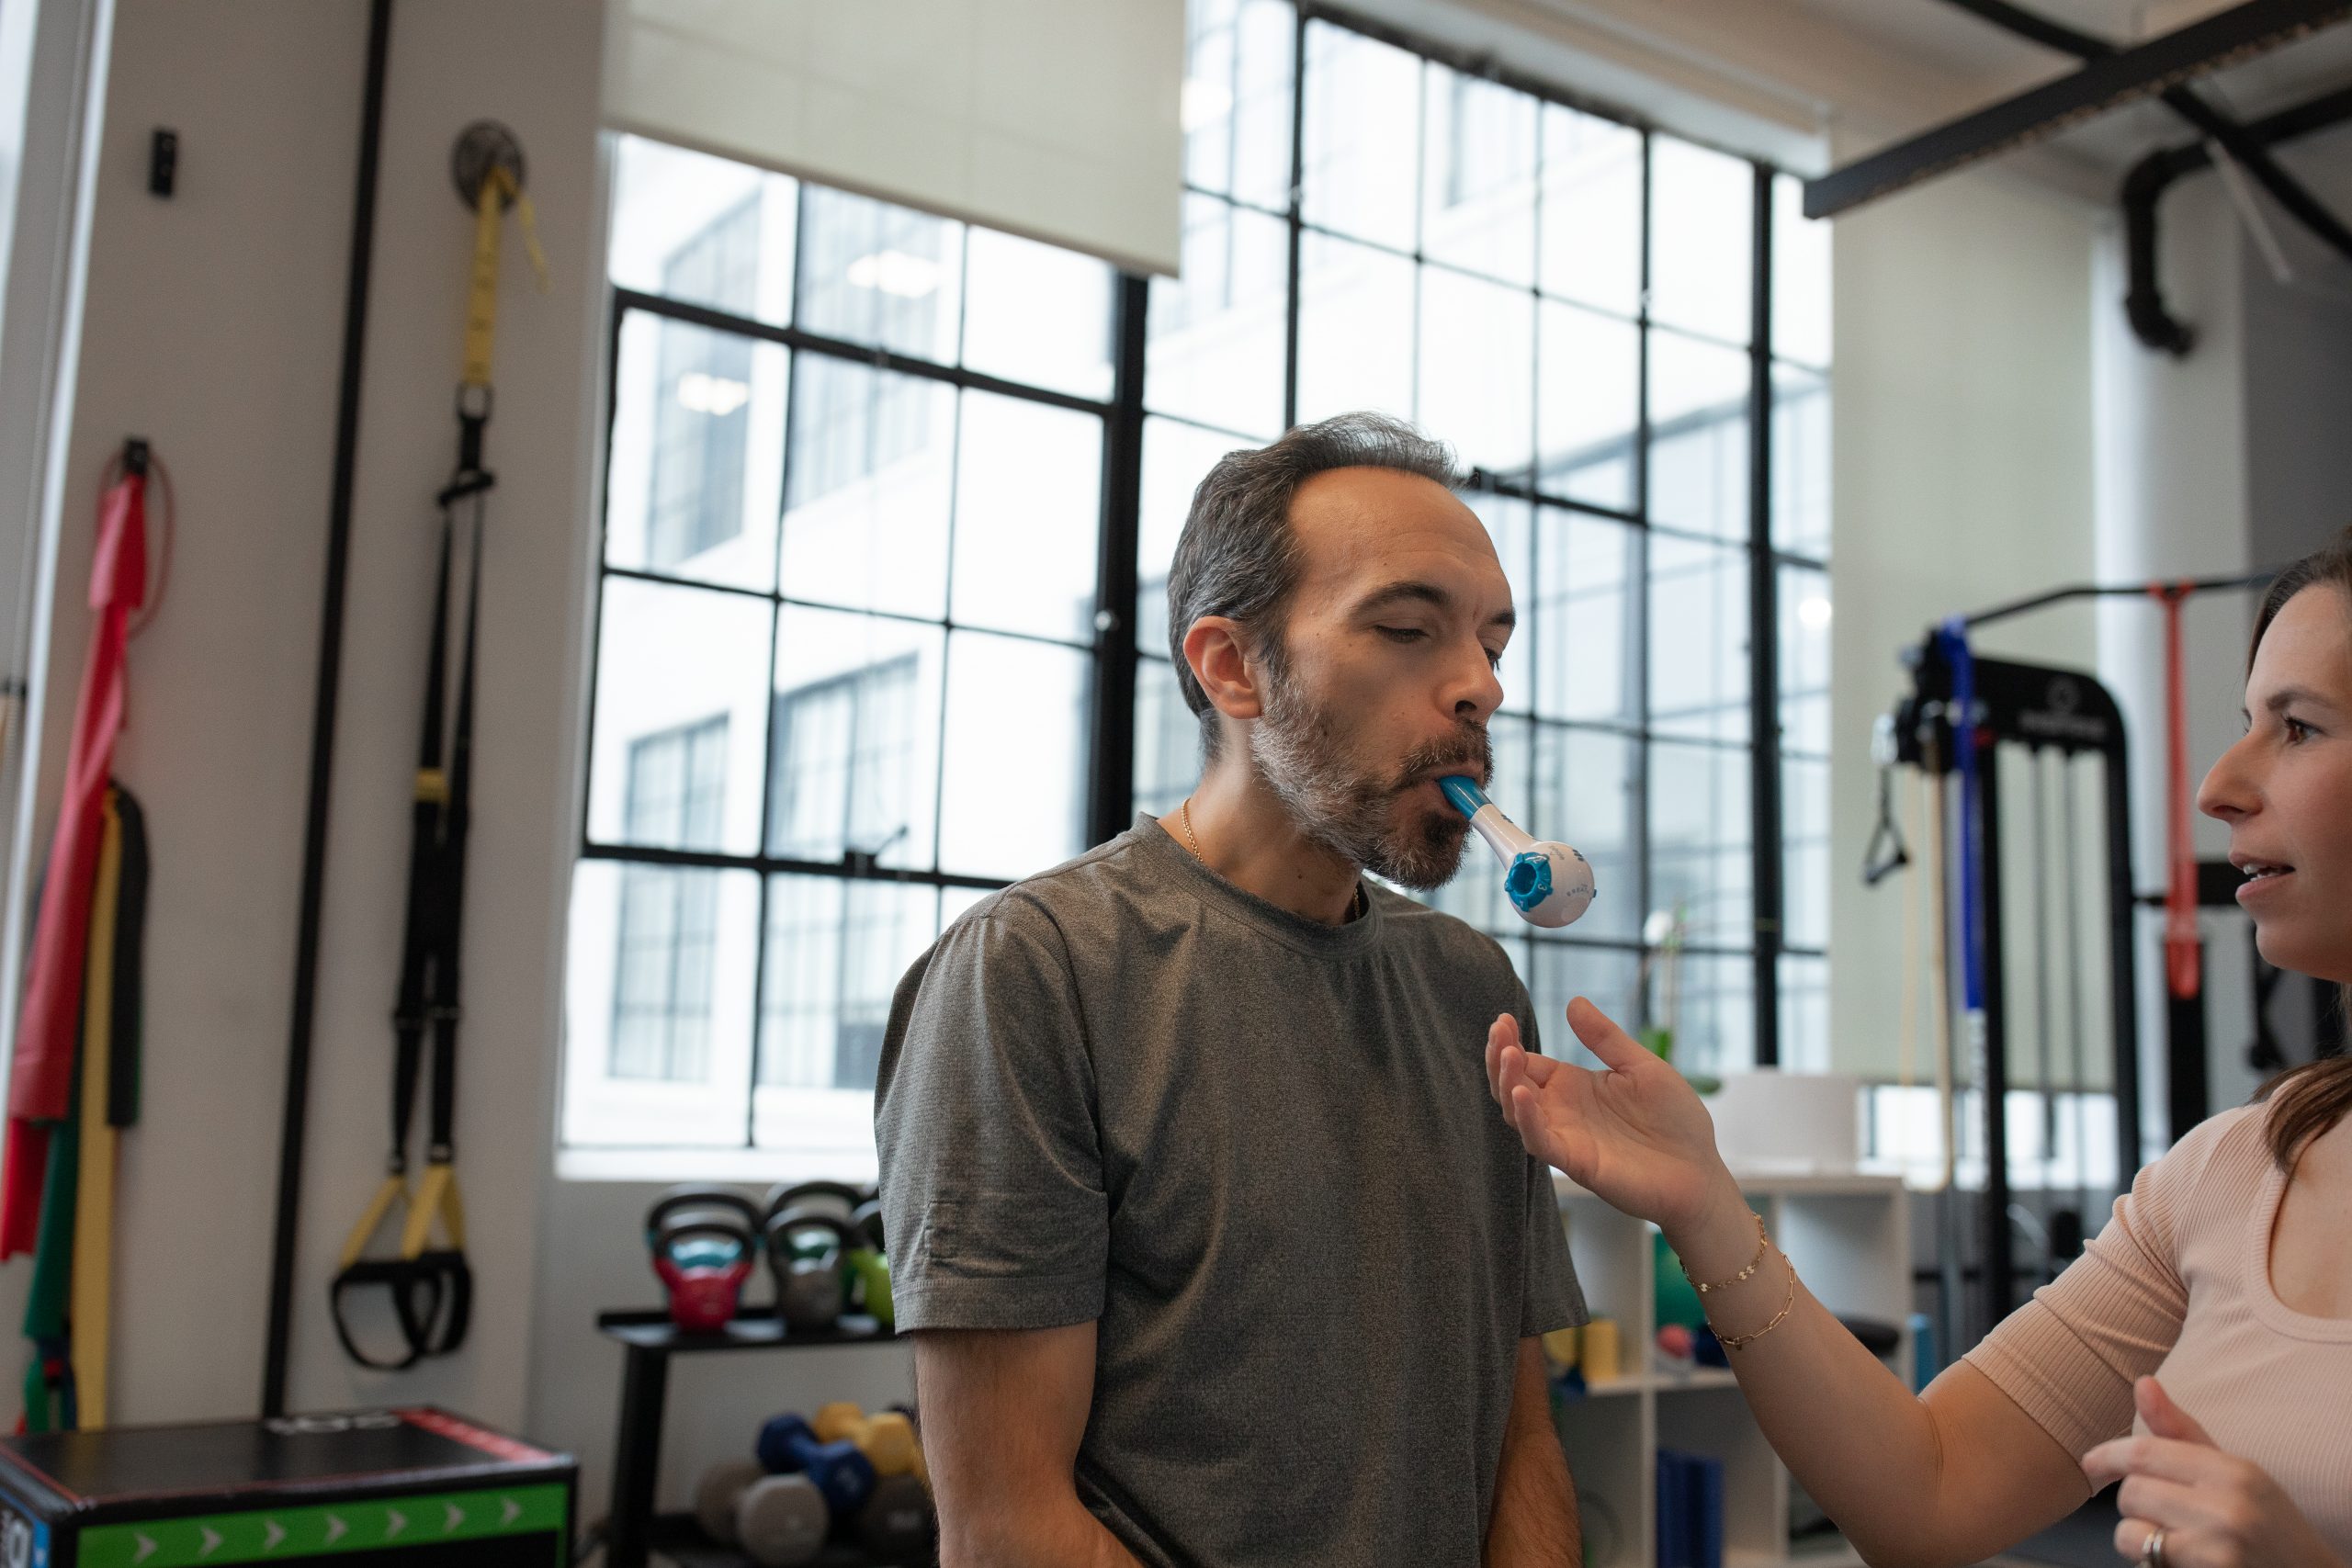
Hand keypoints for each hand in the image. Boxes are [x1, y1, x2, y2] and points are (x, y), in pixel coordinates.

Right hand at [1483, 998, 1735, 1238]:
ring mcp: (1565, 1136)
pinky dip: (1526, 1118)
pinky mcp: (1575, 1161)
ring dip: (1506, 1083)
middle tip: (1499, 1032)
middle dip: (1499, 1058)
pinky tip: (1523, 1095)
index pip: (1527, 1063)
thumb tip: (1574, 1002)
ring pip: (1516, 1112)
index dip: (1510, 1042)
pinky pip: (1539, 1141)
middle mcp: (1561, 1111)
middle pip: (1512, 1084)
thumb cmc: (1676, 1121)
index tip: (1504, 1020)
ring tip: (1508, 1055)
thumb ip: (1606, 1038)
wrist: (1700, 1172)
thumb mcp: (1641, 1066)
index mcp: (1573, 1085)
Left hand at [2082, 1377, 2341, 1567]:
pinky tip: (2180, 1558)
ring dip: (2139, 1535)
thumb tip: (2142, 1382)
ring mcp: (2216, 1549)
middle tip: (2166, 1512)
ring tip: (2173, 1537)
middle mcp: (2225, 1509)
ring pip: (2130, 1531)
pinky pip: (2146, 1560)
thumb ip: (2181, 1430)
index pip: (2144, 1452)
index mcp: (2233, 1472)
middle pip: (2133, 1493)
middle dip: (2136, 1502)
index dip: (2107, 1455)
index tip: (2089, 1463)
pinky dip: (2150, 1559)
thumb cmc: (2264, 1518)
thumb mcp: (2232, 1470)